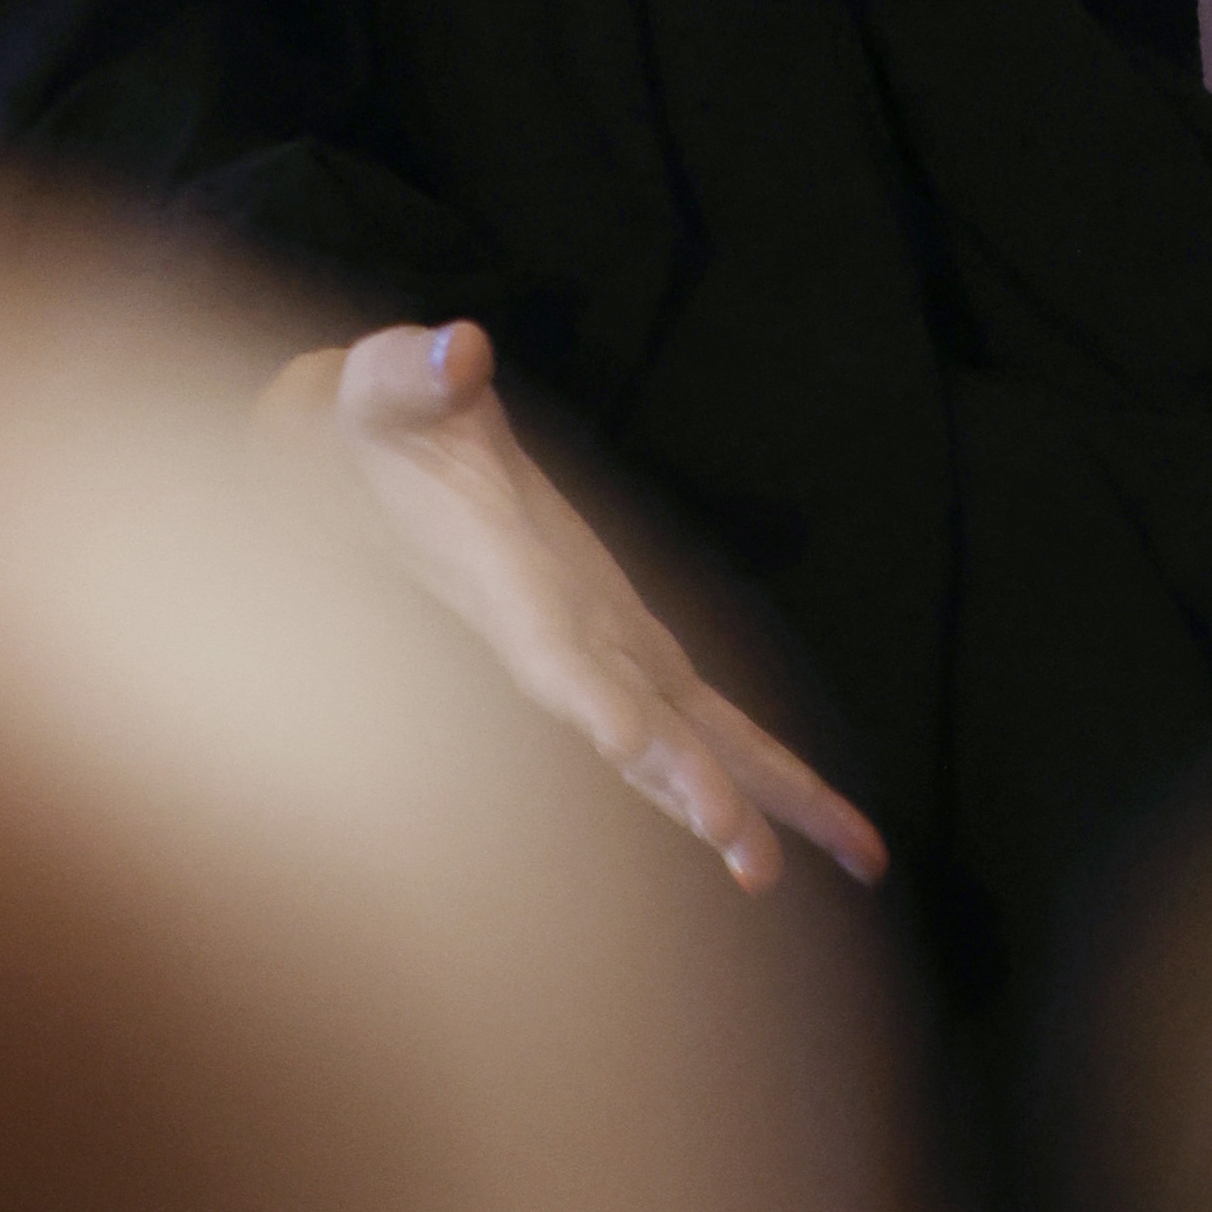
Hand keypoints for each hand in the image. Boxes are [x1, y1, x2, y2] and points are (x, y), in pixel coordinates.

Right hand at [293, 319, 888, 896]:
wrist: (371, 481)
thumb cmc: (385, 428)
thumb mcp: (391, 385)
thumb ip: (420, 373)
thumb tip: (462, 351)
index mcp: (506, 587)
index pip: (552, 658)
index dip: (592, 703)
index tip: (633, 750)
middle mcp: (560, 638)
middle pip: (634, 729)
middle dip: (690, 790)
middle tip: (753, 860)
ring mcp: (599, 646)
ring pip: (684, 737)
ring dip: (747, 800)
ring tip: (840, 859)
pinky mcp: (623, 640)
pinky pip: (699, 714)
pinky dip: (753, 767)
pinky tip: (809, 822)